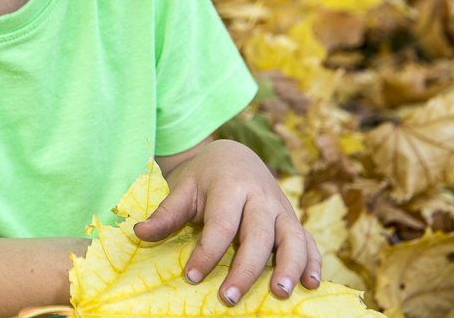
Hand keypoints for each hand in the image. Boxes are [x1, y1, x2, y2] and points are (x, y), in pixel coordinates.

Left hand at [133, 139, 321, 306]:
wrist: (235, 156)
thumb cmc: (205, 178)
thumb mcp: (183, 188)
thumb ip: (166, 213)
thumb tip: (139, 233)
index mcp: (230, 187)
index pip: (220, 225)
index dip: (206, 252)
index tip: (191, 277)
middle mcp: (261, 198)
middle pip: (258, 236)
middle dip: (246, 269)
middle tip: (229, 297)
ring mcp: (282, 209)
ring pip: (292, 238)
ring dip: (290, 266)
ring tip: (280, 293)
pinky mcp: (294, 220)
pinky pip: (310, 241)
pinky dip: (314, 262)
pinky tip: (312, 284)